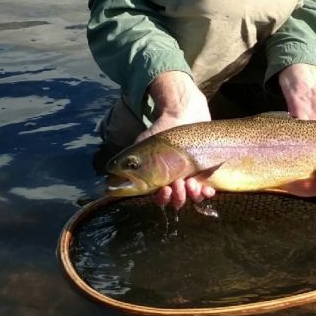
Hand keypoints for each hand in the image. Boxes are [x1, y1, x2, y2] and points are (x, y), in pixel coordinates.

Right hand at [136, 70, 214, 209]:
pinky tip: (206, 189)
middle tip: (177, 184)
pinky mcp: (205, 171)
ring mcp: (191, 177)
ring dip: (191, 194)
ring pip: (192, 197)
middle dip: (177, 196)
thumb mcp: (140, 149)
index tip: (163, 189)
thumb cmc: (159, 132)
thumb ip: (127, 167)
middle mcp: (175, 182)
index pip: (160, 199)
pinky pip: (207, 189)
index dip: (162, 199)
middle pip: (176, 201)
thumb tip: (108, 187)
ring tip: (190, 182)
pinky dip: (206, 192)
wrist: (182, 114)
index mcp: (159, 181)